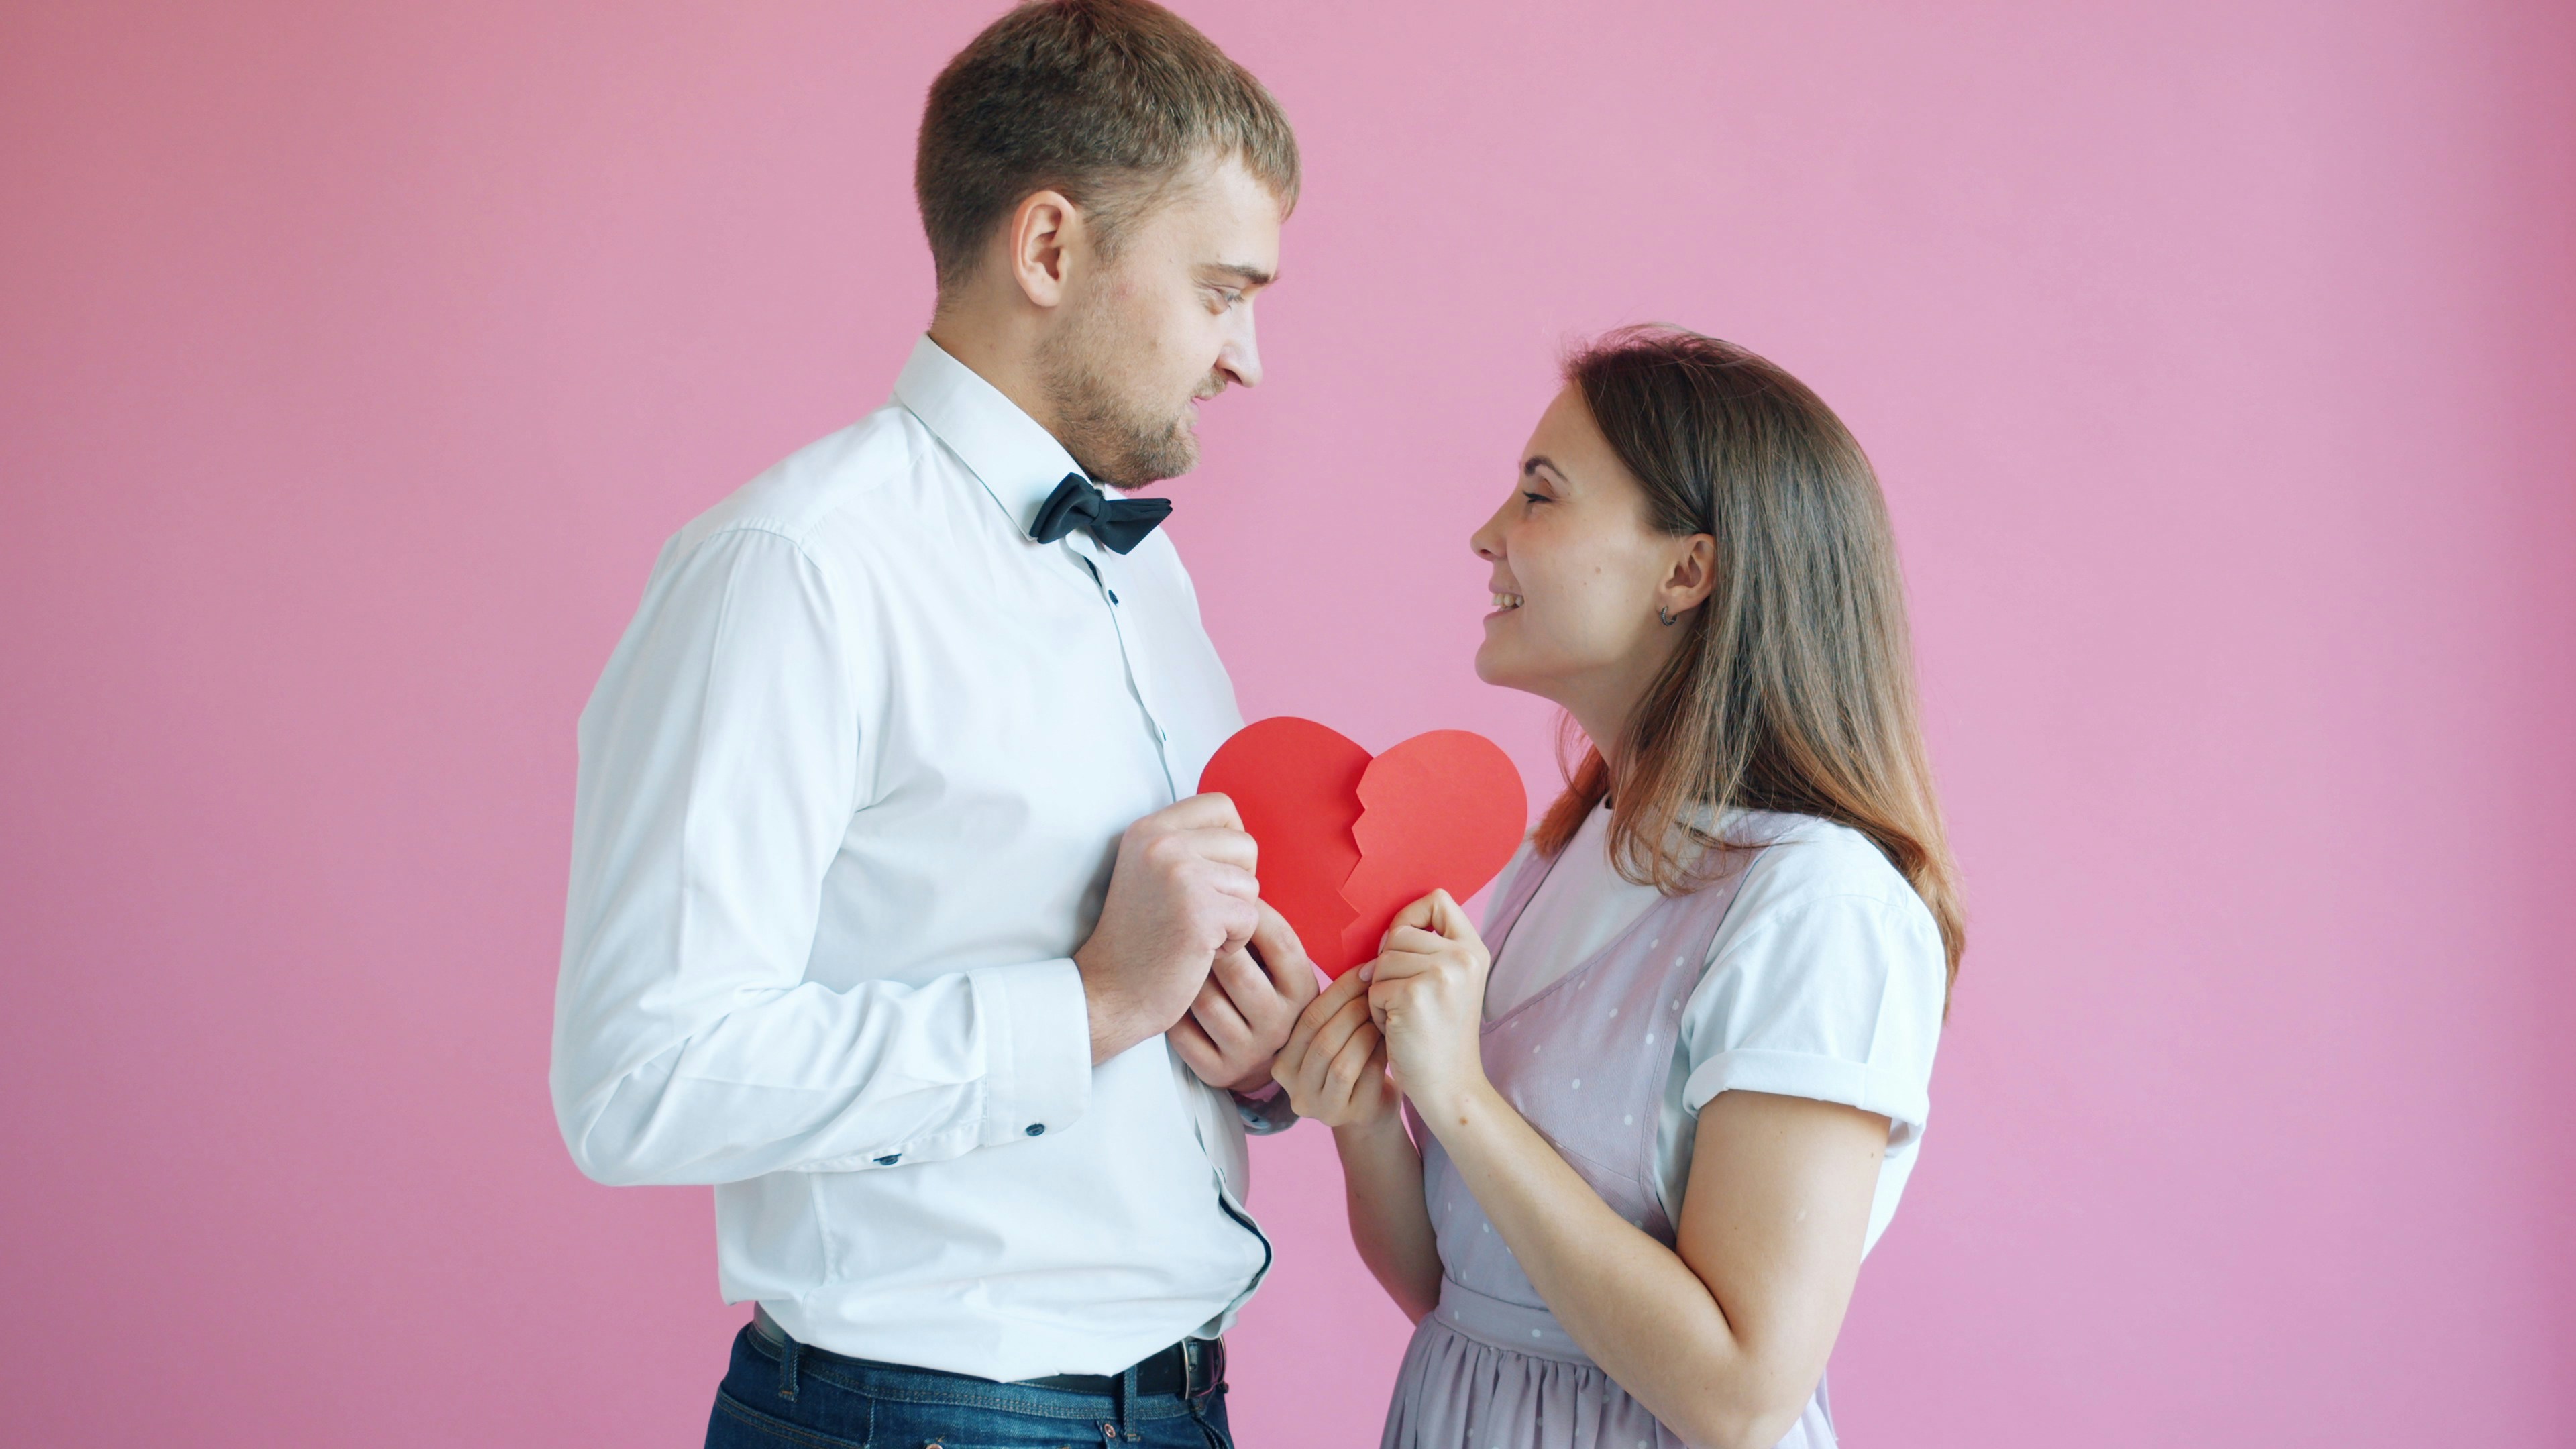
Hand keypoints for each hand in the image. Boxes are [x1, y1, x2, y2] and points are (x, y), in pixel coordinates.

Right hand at [1075, 794, 1262, 1063]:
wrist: (1110, 992)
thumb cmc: (1139, 938)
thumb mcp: (1149, 872)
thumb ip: (1186, 845)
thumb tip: (1240, 834)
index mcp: (1148, 829)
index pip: (1220, 805)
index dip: (1231, 840)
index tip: (1213, 874)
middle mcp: (1161, 843)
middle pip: (1245, 845)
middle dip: (1236, 884)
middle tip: (1203, 911)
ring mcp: (1180, 874)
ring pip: (1251, 885)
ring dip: (1234, 916)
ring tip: (1197, 932)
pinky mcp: (1200, 911)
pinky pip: (1251, 918)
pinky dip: (1234, 942)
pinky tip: (1201, 951)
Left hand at [1172, 900, 1322, 1091]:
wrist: (1253, 1058)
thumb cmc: (1258, 988)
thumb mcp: (1276, 964)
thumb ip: (1264, 927)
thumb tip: (1239, 860)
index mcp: (1303, 991)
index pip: (1282, 942)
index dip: (1251, 913)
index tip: (1223, 892)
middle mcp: (1282, 1025)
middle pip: (1238, 969)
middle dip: (1209, 940)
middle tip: (1188, 922)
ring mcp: (1250, 1052)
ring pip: (1205, 1000)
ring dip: (1186, 972)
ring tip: (1177, 954)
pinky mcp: (1218, 1072)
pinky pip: (1183, 1032)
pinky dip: (1171, 1008)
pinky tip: (1171, 990)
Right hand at [1271, 965, 1397, 1128]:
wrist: (1370, 1111)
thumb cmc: (1353, 1063)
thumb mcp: (1333, 1037)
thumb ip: (1333, 1011)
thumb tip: (1365, 965)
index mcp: (1282, 1061)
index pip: (1308, 1017)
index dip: (1340, 990)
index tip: (1366, 969)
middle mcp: (1292, 1087)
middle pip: (1322, 1038)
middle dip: (1355, 1008)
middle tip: (1381, 990)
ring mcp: (1318, 1106)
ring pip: (1339, 1060)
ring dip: (1366, 1032)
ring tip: (1385, 1014)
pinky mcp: (1346, 1116)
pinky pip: (1362, 1077)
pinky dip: (1377, 1053)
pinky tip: (1390, 1040)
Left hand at [1363, 889, 1493, 1118]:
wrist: (1449, 1086)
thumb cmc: (1439, 1035)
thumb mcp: (1450, 983)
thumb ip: (1429, 950)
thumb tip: (1385, 933)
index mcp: (1474, 949)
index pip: (1438, 900)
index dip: (1412, 917)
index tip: (1405, 948)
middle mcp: (1463, 956)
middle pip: (1398, 932)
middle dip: (1390, 967)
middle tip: (1409, 1001)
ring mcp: (1440, 974)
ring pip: (1382, 960)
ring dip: (1382, 990)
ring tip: (1405, 1017)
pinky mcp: (1414, 995)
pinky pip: (1374, 987)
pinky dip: (1377, 1010)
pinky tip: (1398, 1029)